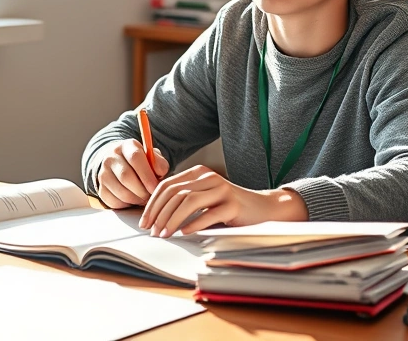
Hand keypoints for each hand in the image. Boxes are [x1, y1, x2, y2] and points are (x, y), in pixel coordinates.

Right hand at [95, 140, 169, 208]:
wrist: (120, 165)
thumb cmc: (141, 164)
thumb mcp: (152, 158)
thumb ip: (159, 163)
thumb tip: (159, 171)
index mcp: (126, 146)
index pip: (135, 157)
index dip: (146, 174)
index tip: (155, 186)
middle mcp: (111, 157)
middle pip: (126, 176)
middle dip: (142, 190)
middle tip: (150, 195)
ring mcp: (103, 174)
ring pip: (120, 191)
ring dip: (136, 199)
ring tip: (144, 198)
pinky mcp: (101, 189)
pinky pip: (114, 202)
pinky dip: (127, 205)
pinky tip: (133, 200)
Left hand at [139, 165, 308, 236]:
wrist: (263, 208)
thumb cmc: (229, 206)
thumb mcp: (204, 198)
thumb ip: (185, 200)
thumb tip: (155, 217)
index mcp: (198, 173)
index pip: (167, 185)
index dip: (153, 203)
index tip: (145, 221)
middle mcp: (209, 177)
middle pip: (175, 193)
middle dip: (160, 213)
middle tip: (152, 230)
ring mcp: (222, 190)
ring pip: (189, 201)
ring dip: (173, 219)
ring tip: (165, 233)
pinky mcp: (233, 205)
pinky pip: (209, 214)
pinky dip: (194, 224)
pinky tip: (184, 233)